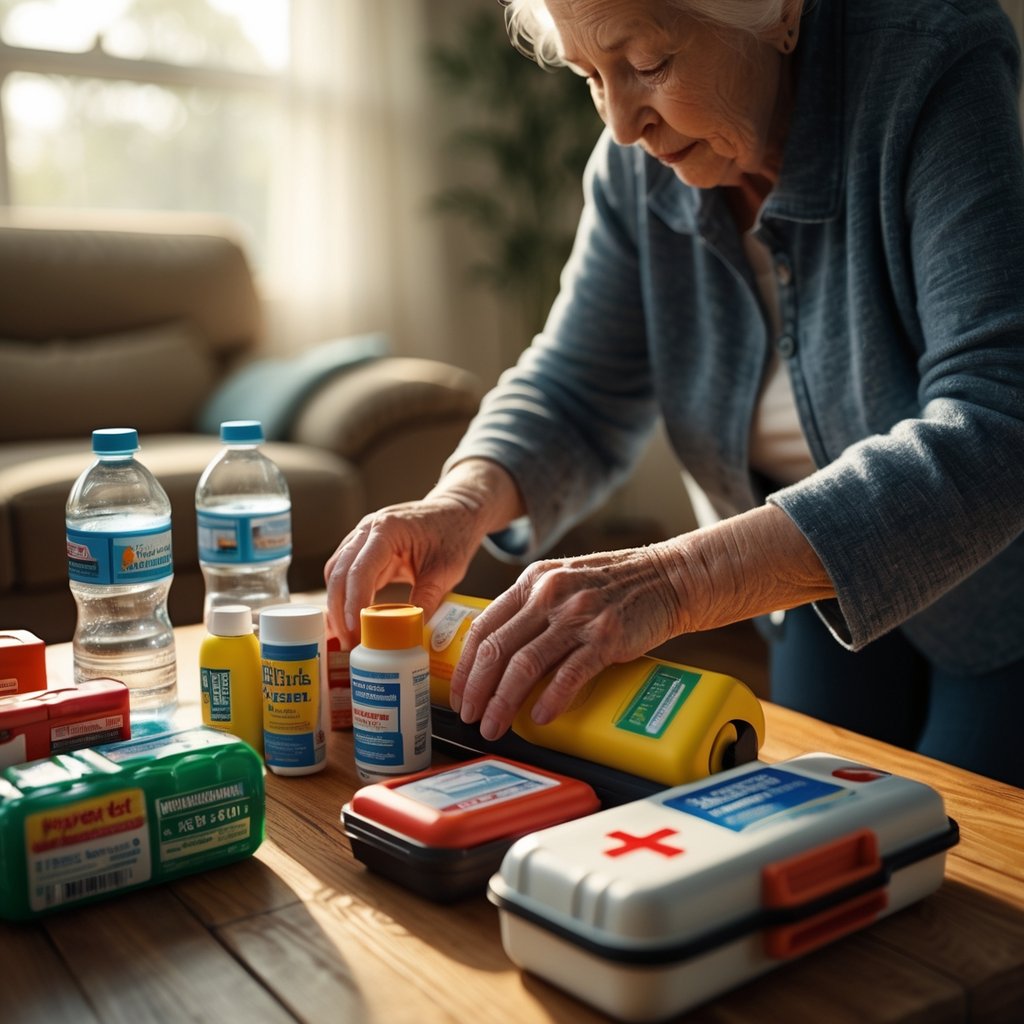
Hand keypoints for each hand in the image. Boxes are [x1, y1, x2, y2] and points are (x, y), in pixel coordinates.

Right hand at [324, 458, 524, 646]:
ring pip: (336, 573)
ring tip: (346, 636)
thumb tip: (410, 633)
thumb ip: (428, 598)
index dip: (353, 603)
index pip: (360, 569)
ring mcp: (363, 538)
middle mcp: (368, 530)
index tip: (355, 631)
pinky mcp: (365, 550)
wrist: (457, 511)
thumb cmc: (454, 533)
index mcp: (387, 529)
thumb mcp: (447, 569)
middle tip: (347, 642)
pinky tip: (350, 621)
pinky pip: (347, 574)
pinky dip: (345, 597)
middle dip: (339, 610)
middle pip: (339, 572)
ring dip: (338, 605)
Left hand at [450, 543, 688, 740]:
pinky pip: (569, 674)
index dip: (466, 666)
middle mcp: (550, 594)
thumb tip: (498, 652)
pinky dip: (551, 699)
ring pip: (525, 665)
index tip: (460, 694)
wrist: (670, 577)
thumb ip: (532, 608)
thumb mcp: (564, 581)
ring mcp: (579, 615)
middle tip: (471, 717)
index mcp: (533, 581)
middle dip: (478, 691)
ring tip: (496, 725)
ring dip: (504, 702)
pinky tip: (540, 717)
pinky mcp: (607, 637)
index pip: (484, 626)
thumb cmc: (617, 585)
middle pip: (498, 649)